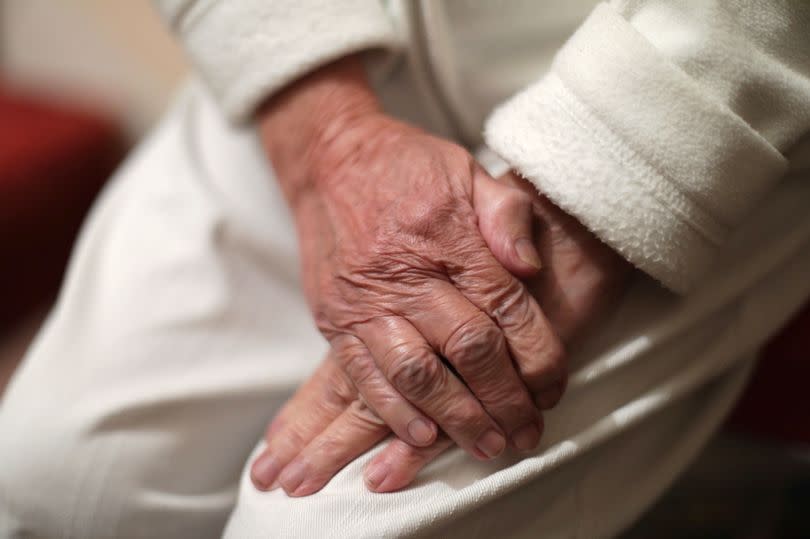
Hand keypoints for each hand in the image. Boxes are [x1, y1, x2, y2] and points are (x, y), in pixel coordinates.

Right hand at [257, 54, 565, 479]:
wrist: (330, 159)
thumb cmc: (408, 166)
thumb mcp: (469, 171)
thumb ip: (508, 215)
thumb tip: (533, 268)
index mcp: (450, 237)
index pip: (507, 310)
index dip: (538, 358)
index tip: (554, 389)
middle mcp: (408, 273)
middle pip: (468, 350)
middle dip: (504, 401)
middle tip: (527, 434)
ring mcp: (365, 301)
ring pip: (418, 374)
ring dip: (456, 418)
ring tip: (487, 447)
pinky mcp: (334, 319)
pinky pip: (363, 377)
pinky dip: (395, 413)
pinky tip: (423, 437)